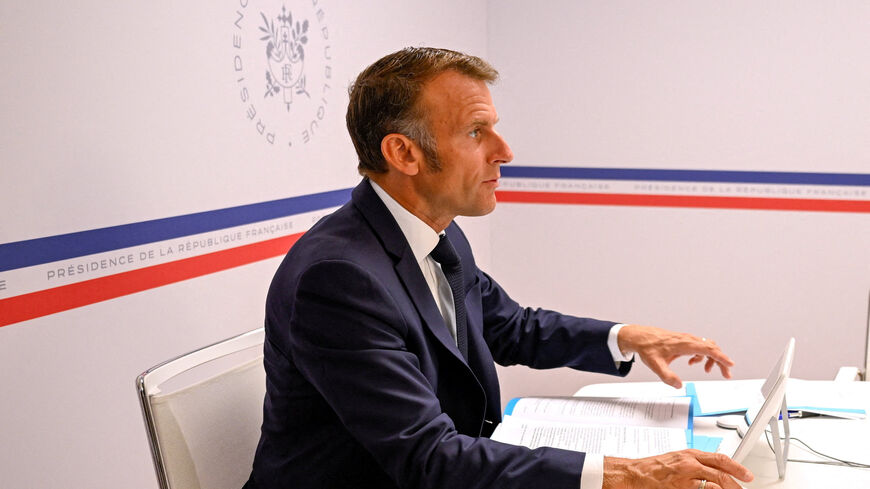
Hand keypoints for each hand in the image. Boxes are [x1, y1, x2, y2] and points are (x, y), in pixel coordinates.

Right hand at [603, 450, 753, 488]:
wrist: (635, 474)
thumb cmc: (654, 467)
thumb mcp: (678, 458)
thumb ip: (697, 462)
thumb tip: (716, 469)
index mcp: (690, 455)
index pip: (720, 460)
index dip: (737, 468)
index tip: (747, 475)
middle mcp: (690, 465)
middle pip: (721, 475)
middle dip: (735, 485)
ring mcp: (685, 480)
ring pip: (714, 487)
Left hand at [617, 325, 733, 387]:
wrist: (639, 337)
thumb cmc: (647, 348)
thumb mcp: (656, 365)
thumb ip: (668, 377)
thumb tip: (679, 385)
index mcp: (684, 344)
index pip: (708, 349)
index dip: (721, 357)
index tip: (730, 365)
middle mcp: (687, 339)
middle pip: (711, 347)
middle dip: (720, 361)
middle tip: (725, 374)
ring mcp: (686, 339)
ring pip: (706, 346)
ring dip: (711, 358)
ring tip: (706, 370)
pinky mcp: (683, 340)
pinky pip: (699, 345)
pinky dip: (701, 354)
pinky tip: (693, 362)